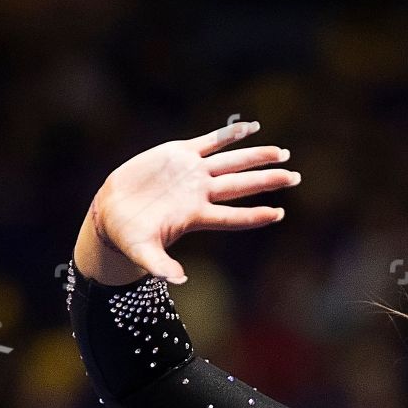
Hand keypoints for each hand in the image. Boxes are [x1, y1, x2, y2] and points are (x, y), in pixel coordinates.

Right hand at [90, 121, 298, 283]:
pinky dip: (229, 134)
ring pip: (232, 162)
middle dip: (269, 181)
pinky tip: (251, 127)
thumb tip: (178, 280)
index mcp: (196, 216)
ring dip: (257, 156)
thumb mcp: (142, 253)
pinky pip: (210, 141)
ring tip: (282, 153)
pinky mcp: (180, 153)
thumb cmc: (129, 237)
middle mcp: (201, 193)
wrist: (112, 212)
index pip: (234, 217)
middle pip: (242, 185)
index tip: (279, 214)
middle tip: (296, 177)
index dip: (256, 216)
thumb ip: (160, 266)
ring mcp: (193, 172)